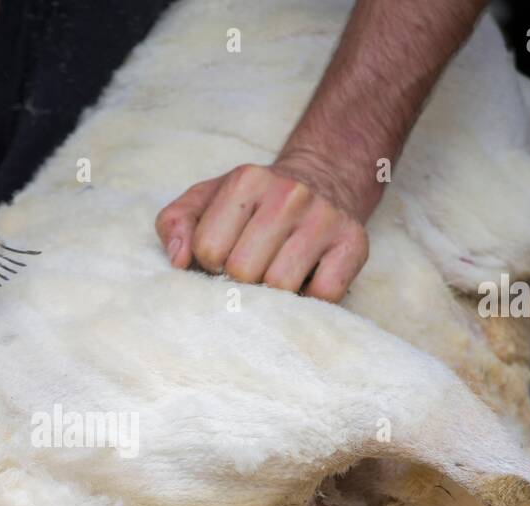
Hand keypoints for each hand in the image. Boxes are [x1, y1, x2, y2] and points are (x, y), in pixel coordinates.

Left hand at [155, 155, 370, 301]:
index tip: (225, 254)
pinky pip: (322, 296)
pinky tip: (304, 282)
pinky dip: (309, 301)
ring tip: (273, 276)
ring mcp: (325, 218)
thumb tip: (178, 260)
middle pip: (243, 272)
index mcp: (246, 180)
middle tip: (250, 270)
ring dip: (272, 294)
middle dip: (239, 281)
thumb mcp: (207, 200)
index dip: (210, 262)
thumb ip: (175, 223)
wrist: (322, 181)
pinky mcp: (354, 244)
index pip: (207, 249)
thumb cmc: (253, 203)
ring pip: (281, 287)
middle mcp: (289, 194)